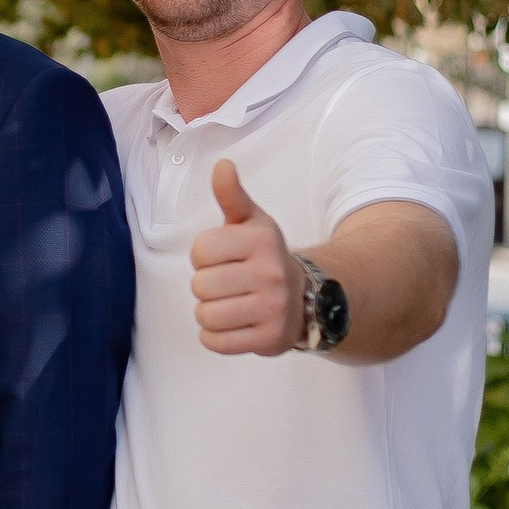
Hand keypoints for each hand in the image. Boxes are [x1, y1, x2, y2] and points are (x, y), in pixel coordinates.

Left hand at [191, 158, 303, 356]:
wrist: (309, 299)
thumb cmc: (264, 257)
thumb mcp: (252, 222)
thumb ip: (232, 194)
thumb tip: (222, 165)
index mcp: (261, 240)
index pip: (200, 251)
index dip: (204, 257)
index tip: (222, 258)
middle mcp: (270, 273)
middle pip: (200, 286)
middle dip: (206, 287)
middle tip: (229, 284)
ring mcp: (273, 308)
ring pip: (206, 316)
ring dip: (210, 313)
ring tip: (231, 305)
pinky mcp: (270, 339)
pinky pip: (217, 342)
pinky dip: (216, 337)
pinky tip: (234, 325)